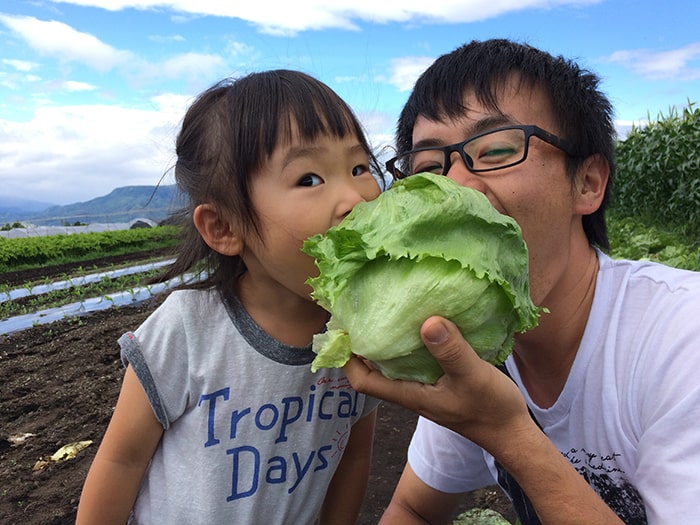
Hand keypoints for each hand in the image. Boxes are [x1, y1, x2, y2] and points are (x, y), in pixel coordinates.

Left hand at [343, 316, 531, 449]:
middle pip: (374, 370)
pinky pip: (415, 361)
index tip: (342, 331)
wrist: (512, 432)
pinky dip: (411, 344)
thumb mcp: (471, 376)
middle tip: (360, 313)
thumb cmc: (490, 409)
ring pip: (394, 365)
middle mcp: (411, 391)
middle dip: (362, 345)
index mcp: (409, 394)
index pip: (363, 381)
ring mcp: (425, 387)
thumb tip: (426, 322)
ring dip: (386, 343)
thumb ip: (450, 351)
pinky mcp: (440, 382)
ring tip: (385, 312)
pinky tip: (420, 325)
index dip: (348, 359)